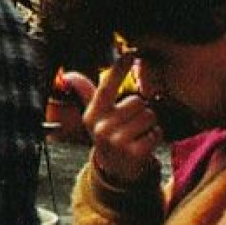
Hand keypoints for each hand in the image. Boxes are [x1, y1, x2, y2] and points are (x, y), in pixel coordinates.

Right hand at [77, 51, 162, 186]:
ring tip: (137, 134)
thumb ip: (87, 93)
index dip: (118, 69)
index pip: (106, 87)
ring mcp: (117, 141)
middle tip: (131, 124)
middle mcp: (102, 127)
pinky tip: (143, 143)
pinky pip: (156, 132)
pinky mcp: (133, 153)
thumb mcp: (95, 116)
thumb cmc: (108, 135)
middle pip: (137, 102)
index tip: (129, 53)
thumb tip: (69, 75)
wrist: (115, 171)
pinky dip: (154, 136)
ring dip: (149, 124)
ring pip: (149, 116)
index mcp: (93, 114)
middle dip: (140, 111)